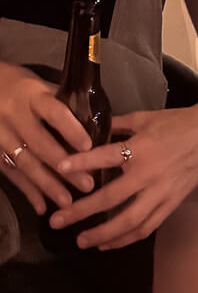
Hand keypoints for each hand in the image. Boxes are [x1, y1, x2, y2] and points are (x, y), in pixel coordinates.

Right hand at [0, 61, 93, 213]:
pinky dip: (27, 191)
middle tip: (87, 184)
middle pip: (40, 144)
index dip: (71, 130)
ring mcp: (1, 136)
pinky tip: (42, 206)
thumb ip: (62, 103)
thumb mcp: (41, 86)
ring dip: (48, 185)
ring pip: (26, 163)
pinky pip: (12, 174)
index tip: (89, 147)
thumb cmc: (21, 86)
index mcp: (32, 96)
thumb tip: (94, 123)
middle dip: (64, 167)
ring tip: (68, 203)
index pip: (54, 112)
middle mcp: (15, 116)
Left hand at [49, 100, 197, 249]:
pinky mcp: (172, 203)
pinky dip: (127, 238)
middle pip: (111, 198)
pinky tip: (109, 244)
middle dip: (82, 211)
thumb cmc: (177, 122)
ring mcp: (161, 192)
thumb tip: (90, 128)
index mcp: (142, 147)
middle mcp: (149, 173)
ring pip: (129, 221)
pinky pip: (147, 226)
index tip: (59, 169)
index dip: (81, 162)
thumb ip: (118, 125)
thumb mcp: (145, 117)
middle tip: (57, 221)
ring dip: (103, 234)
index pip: (106, 157)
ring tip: (81, 241)